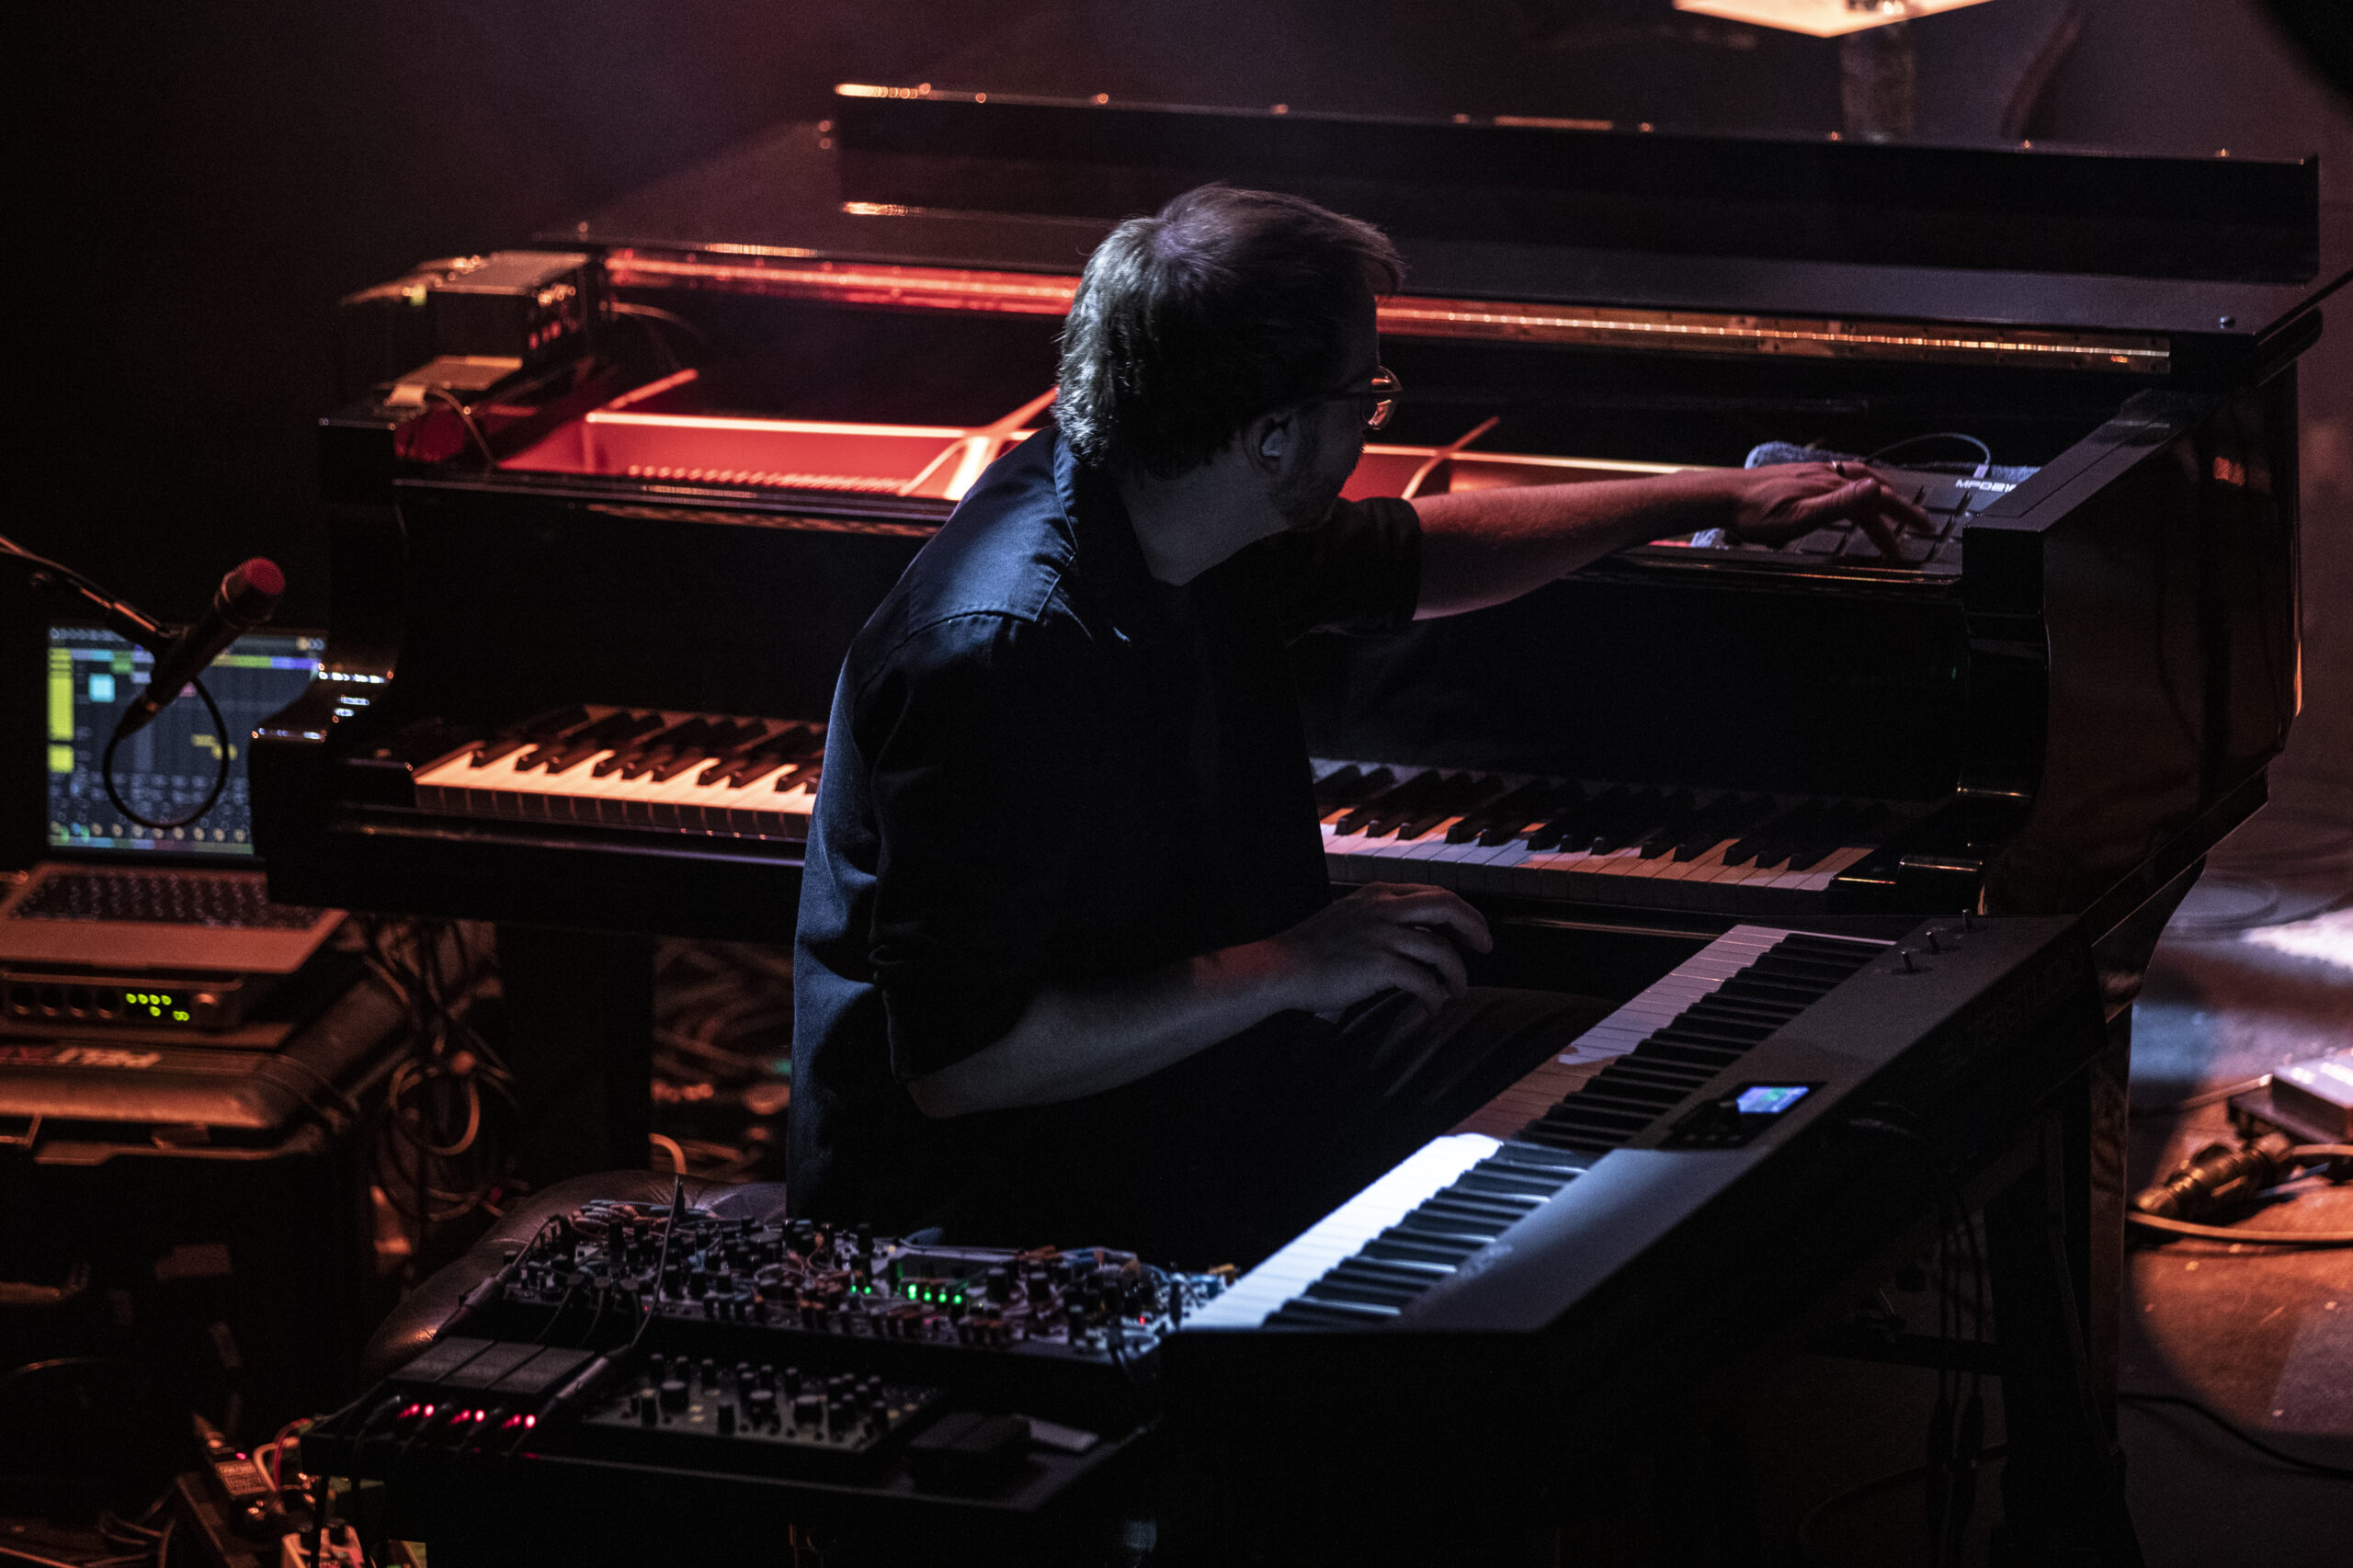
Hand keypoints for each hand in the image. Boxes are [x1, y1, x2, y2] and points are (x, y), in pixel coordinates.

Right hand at [1259, 883, 1492, 1017]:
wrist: (1281, 967)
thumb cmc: (1311, 949)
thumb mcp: (1348, 916)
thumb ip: (1379, 917)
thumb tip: (1416, 936)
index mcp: (1377, 894)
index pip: (1432, 894)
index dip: (1460, 912)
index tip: (1472, 931)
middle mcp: (1382, 908)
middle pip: (1446, 907)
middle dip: (1474, 927)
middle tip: (1486, 948)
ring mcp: (1381, 935)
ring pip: (1440, 950)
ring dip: (1456, 974)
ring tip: (1456, 992)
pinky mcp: (1378, 965)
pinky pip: (1423, 981)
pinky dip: (1435, 997)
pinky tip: (1433, 1008)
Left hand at [1722, 463, 1928, 560]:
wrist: (1724, 496)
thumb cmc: (1755, 513)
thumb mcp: (1800, 516)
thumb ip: (1840, 504)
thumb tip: (1878, 489)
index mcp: (1832, 488)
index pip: (1881, 501)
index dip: (1905, 516)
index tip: (1926, 528)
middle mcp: (1827, 476)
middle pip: (1874, 491)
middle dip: (1899, 509)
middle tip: (1917, 525)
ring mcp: (1814, 474)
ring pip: (1858, 480)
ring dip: (1881, 493)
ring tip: (1892, 504)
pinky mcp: (1801, 476)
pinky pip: (1841, 477)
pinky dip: (1857, 485)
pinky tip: (1850, 490)